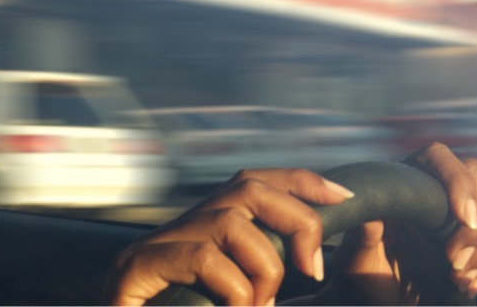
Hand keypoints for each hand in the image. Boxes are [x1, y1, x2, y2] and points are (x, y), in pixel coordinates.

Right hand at [102, 168, 353, 305]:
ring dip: (264, 267)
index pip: (252, 183)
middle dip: (296, 219)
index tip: (343, 196)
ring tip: (260, 306)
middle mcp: (174, 232)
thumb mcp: (242, 304)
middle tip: (313, 269)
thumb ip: (266, 285)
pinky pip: (203, 257)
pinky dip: (236, 290)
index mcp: (202, 235)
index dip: (300, 182)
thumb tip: (319, 264)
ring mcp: (150, 249)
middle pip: (246, 186)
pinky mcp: (133, 270)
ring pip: (229, 221)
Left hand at [317, 143, 476, 304]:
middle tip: (456, 262)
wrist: (377, 298)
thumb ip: (361, 240)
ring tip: (458, 279)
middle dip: (476, 225)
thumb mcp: (355, 261)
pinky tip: (470, 284)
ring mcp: (453, 212)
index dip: (458, 182)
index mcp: (401, 182)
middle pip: (476, 182)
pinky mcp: (469, 236)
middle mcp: (431, 189)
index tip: (464, 218)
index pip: (437, 157)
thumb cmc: (360, 277)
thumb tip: (369, 217)